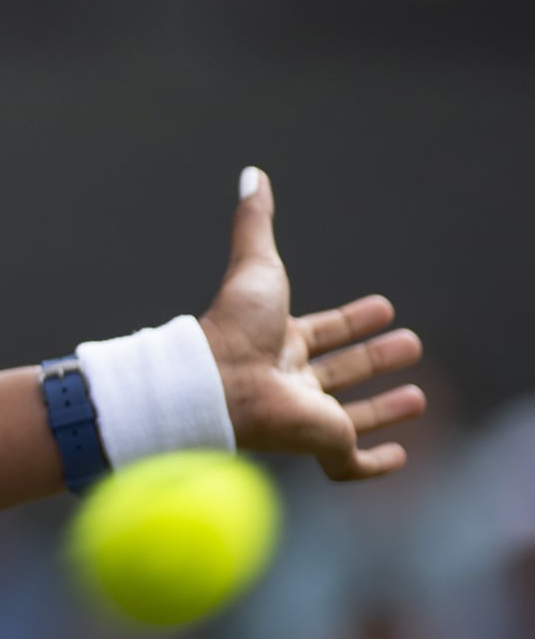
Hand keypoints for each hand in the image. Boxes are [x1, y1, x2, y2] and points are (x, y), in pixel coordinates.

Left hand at [200, 169, 425, 480]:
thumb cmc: (234, 325)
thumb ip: (255, 221)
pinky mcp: (320, 445)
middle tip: (411, 343)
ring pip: (350, 416)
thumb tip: (252, 173)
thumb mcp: (257, 264)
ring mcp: (305, 415)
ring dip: (385, 408)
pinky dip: (377, 464)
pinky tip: (400, 457)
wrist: (218, 383)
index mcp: (277, 341)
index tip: (383, 306)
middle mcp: (291, 380)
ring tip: (419, 395)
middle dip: (375, 359)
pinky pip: (351, 464)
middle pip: (341, 371)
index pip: (322, 332)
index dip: (351, 321)